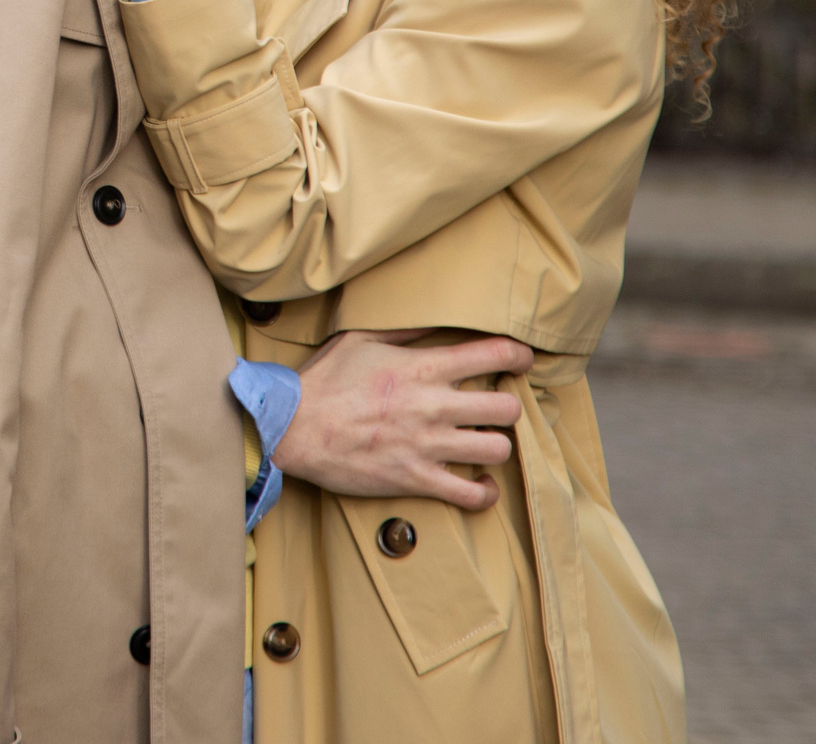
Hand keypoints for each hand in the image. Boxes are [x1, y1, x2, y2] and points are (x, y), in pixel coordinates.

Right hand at [272, 329, 531, 510]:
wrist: (293, 427)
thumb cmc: (323, 381)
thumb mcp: (359, 338)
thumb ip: (402, 330)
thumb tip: (431, 321)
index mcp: (423, 367)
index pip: (494, 354)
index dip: (520, 356)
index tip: (522, 360)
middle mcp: (434, 405)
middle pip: (506, 408)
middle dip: (508, 407)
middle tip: (496, 409)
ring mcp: (427, 445)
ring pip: (496, 449)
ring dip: (495, 446)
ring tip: (483, 444)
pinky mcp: (416, 478)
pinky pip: (470, 495)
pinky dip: (483, 493)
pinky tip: (480, 485)